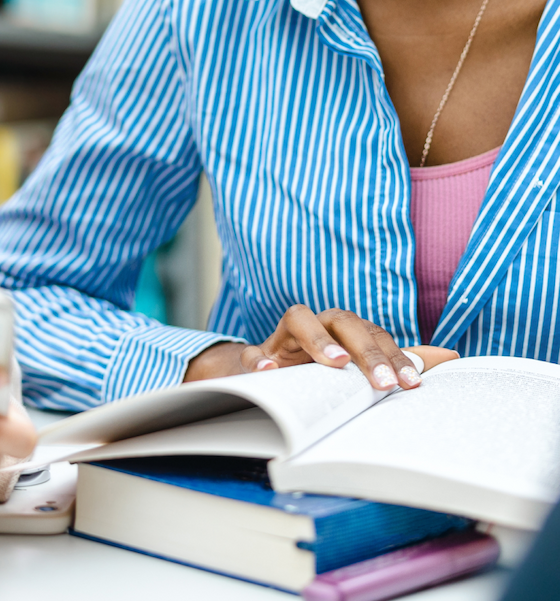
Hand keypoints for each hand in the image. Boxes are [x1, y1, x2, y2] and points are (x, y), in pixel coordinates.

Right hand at [185, 305, 458, 388]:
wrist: (268, 375)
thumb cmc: (320, 371)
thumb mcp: (360, 368)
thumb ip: (399, 360)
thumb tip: (451, 356)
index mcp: (344, 330)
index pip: (375, 334)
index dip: (394, 356)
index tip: (410, 385)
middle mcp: (317, 325)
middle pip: (344, 322)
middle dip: (366, 352)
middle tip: (383, 384)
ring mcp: (283, 337)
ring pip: (299, 319)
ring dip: (318, 340)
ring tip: (336, 363)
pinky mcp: (256, 355)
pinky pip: (253, 352)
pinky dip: (260, 359)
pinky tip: (270, 372)